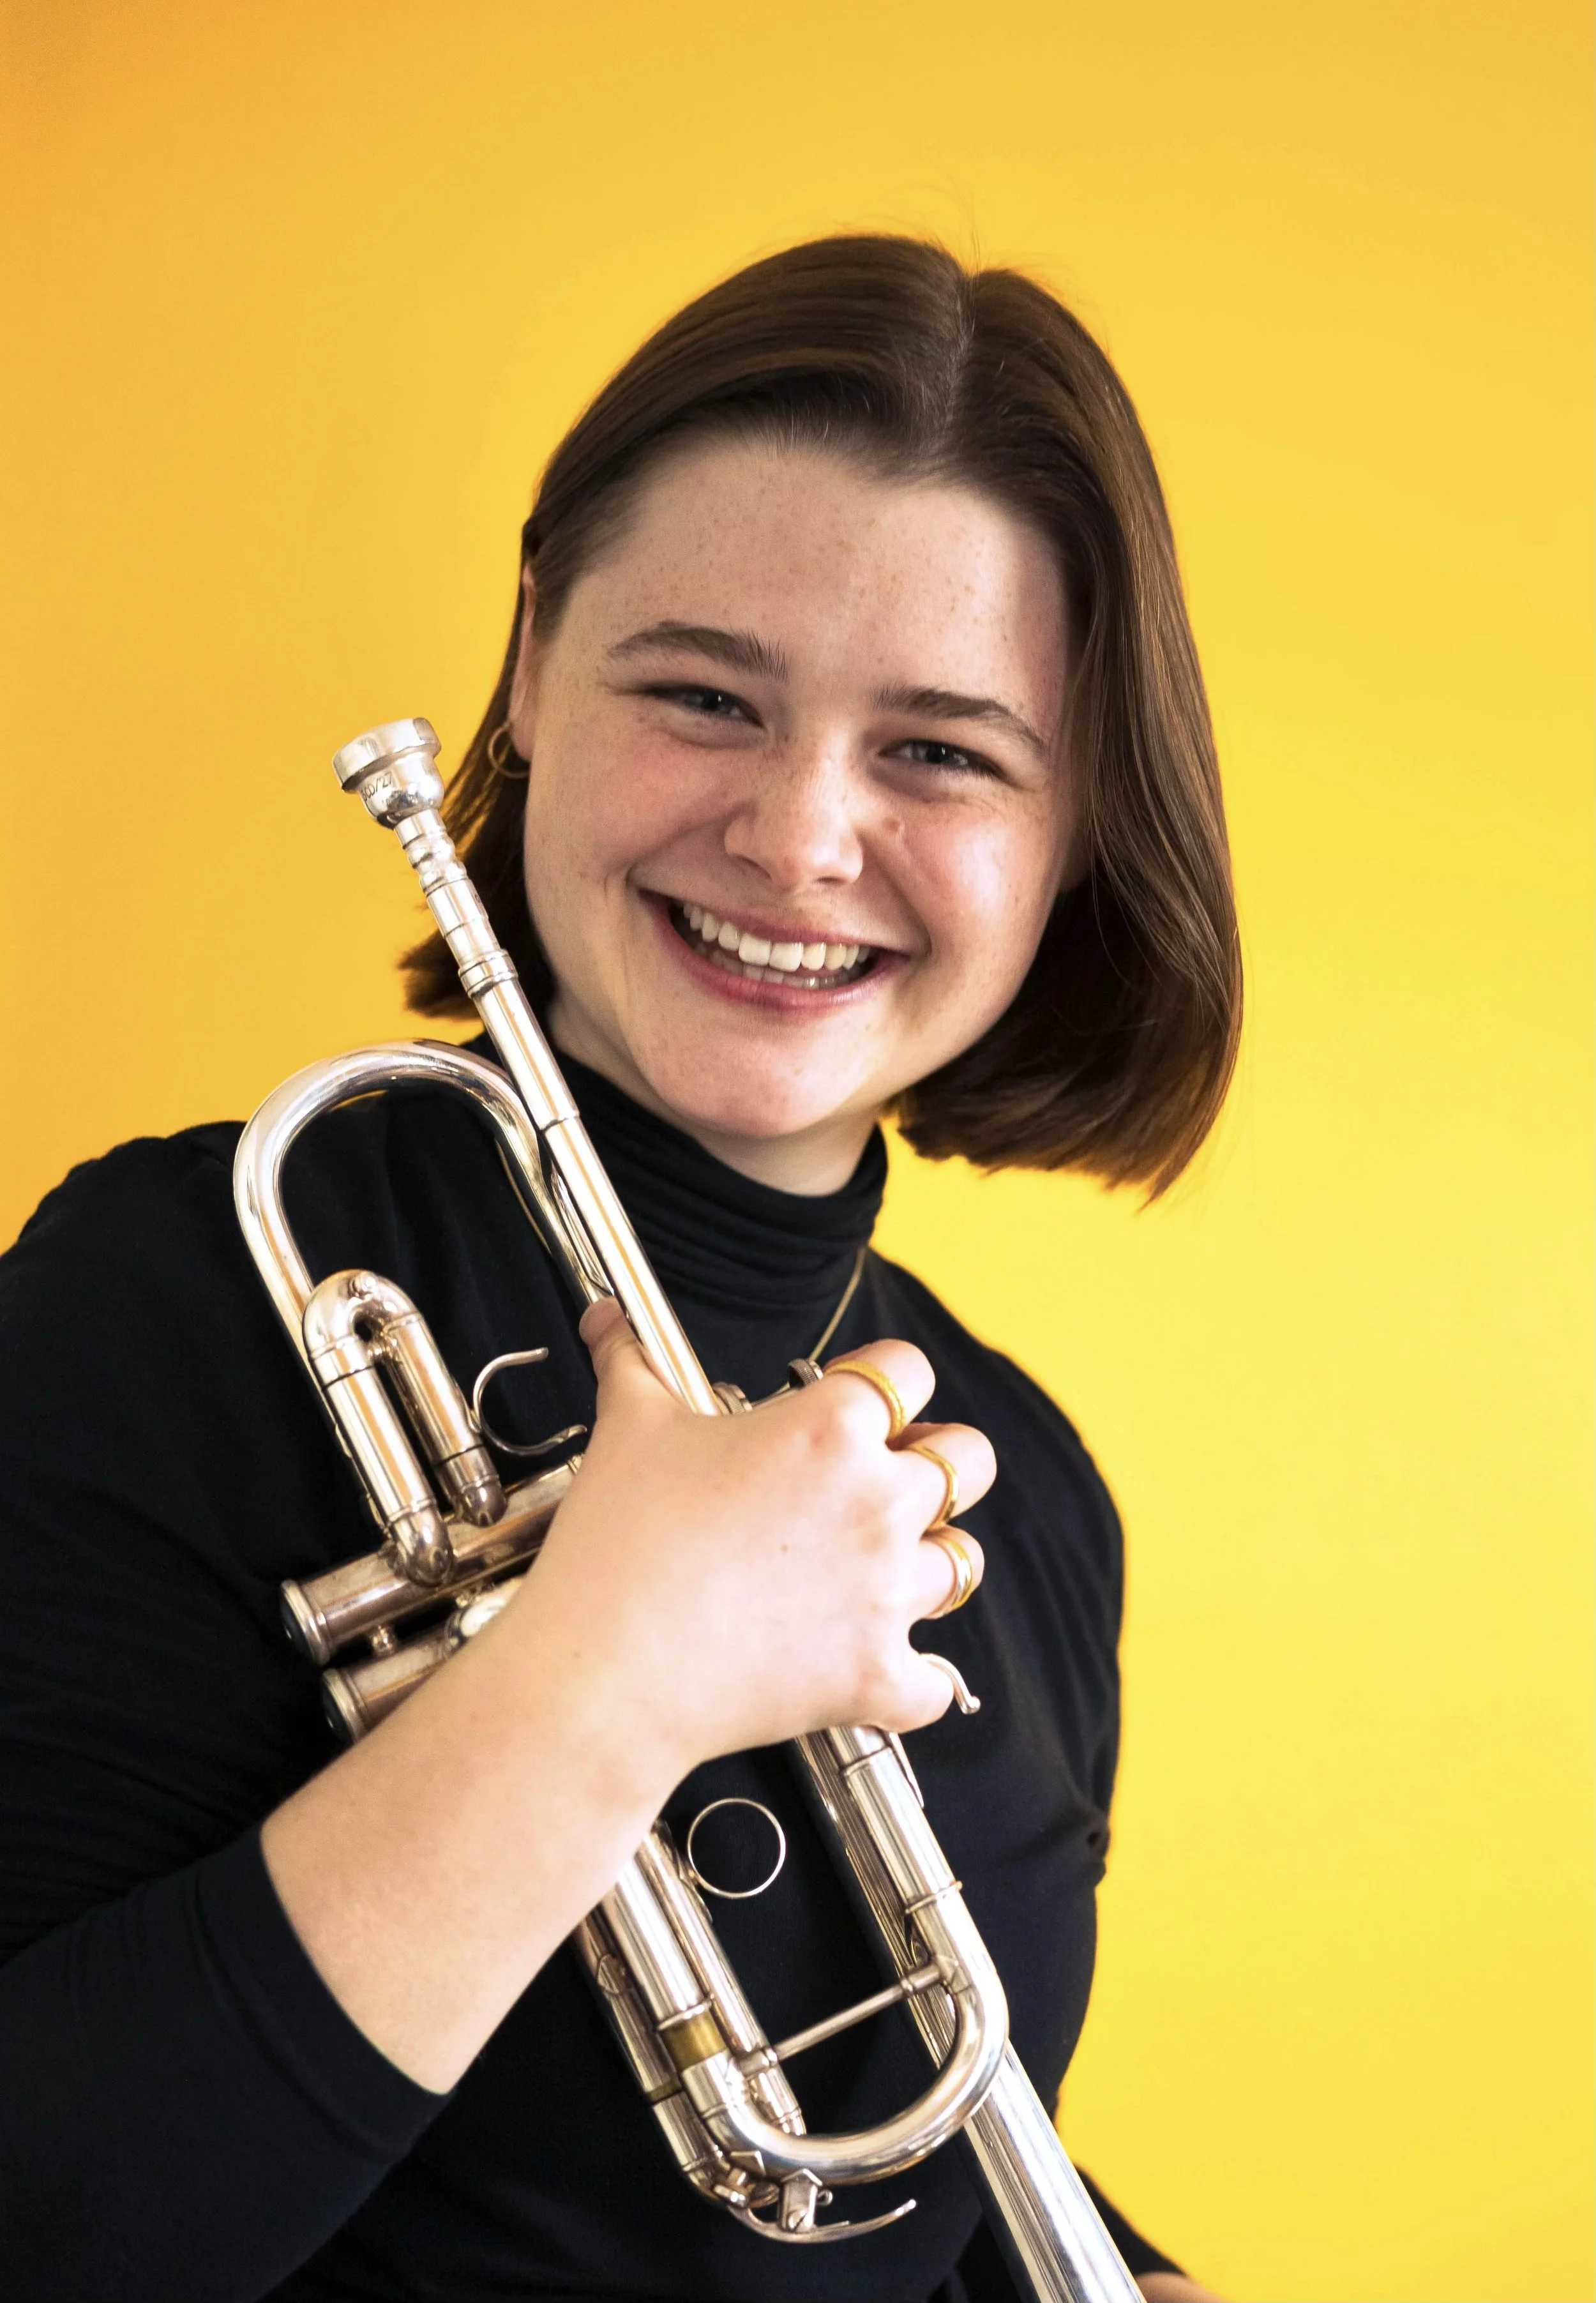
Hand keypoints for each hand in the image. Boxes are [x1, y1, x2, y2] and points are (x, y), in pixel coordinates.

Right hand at [516, 1303, 995, 1788]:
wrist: (602, 1672)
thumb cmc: (619, 1545)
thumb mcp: (629, 1428)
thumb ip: (632, 1359)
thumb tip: (606, 1319)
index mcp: (829, 1427)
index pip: (910, 1369)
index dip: (885, 1379)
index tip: (860, 1399)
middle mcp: (877, 1502)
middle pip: (971, 1458)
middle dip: (940, 1461)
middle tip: (888, 1477)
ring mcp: (888, 1593)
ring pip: (963, 1562)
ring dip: (927, 1561)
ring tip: (872, 1566)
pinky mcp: (879, 1675)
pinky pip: (934, 1683)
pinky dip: (907, 1679)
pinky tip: (864, 1661)